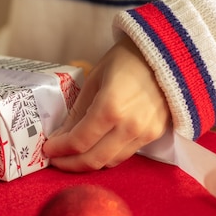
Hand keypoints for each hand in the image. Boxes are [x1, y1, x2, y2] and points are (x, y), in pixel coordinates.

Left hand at [43, 37, 170, 171]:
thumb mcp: (95, 78)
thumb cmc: (127, 58)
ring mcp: (145, 133)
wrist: (168, 52)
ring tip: (74, 155)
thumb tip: (61, 135)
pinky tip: (96, 147)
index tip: (47, 149)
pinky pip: (126, 154)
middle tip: (56, 159)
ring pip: (111, 162)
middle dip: (70, 164)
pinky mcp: (155, 135)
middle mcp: (129, 126)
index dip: (59, 150)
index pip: (79, 141)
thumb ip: (78, 111)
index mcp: (110, 108)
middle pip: (94, 160)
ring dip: (89, 163)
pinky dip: (107, 156)